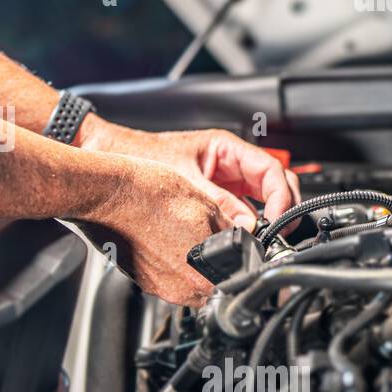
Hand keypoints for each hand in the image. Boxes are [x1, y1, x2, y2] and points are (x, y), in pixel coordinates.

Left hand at [82, 119, 300, 231]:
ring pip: (259, 201)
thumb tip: (245, 227)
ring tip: (262, 242)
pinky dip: (244, 226)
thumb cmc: (140, 155)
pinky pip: (238, 212)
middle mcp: (228, 164)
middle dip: (282, 209)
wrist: (109, 156)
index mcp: (226, 149)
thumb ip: (217, 203)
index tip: (278, 221)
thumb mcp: (183, 180)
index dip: (281, 197)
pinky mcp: (211, 198)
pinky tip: (241, 240)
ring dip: (265, 220)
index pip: (272, 170)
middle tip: (279, 235)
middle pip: (273, 186)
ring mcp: (222, 181)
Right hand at [82, 159, 229, 306]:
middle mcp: (184, 289)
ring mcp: (160, 288)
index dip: (238, 258)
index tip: (232, 245)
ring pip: (188, 283)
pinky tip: (160, 239)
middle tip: (203, 237)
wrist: (110, 194)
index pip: (237, 276)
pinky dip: (167, 263)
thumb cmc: (152, 196)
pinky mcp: (141, 281)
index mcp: (208, 274)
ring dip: (190, 266)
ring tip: (178, 237)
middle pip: (213, 285)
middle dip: (215, 265)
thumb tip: (241, 238)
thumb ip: (230, 232)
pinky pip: (164, 278)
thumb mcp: (207, 206)